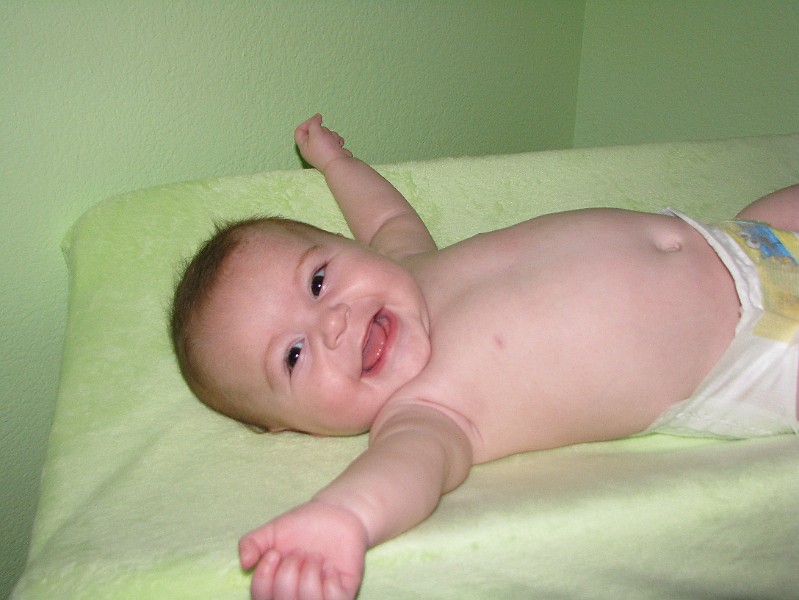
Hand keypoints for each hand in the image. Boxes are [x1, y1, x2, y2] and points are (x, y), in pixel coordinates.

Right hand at [239, 500, 368, 599]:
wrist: (334, 513)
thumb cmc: (301, 526)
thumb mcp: (270, 532)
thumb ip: (251, 543)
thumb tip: (245, 563)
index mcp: (275, 588)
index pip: (259, 598)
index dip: (264, 576)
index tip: (275, 553)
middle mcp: (295, 598)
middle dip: (288, 572)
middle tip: (300, 552)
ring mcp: (320, 598)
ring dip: (309, 575)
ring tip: (316, 558)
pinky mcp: (343, 594)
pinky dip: (331, 581)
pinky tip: (330, 567)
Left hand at [294, 114, 352, 171]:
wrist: (339, 164)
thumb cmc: (324, 150)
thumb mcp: (315, 133)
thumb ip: (314, 122)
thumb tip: (317, 116)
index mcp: (304, 146)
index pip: (300, 131)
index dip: (307, 123)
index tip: (316, 120)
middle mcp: (312, 149)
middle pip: (315, 131)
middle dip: (323, 130)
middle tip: (325, 135)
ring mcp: (323, 150)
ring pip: (327, 135)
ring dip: (332, 135)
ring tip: (334, 142)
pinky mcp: (333, 151)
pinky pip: (335, 140)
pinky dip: (338, 141)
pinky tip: (339, 145)